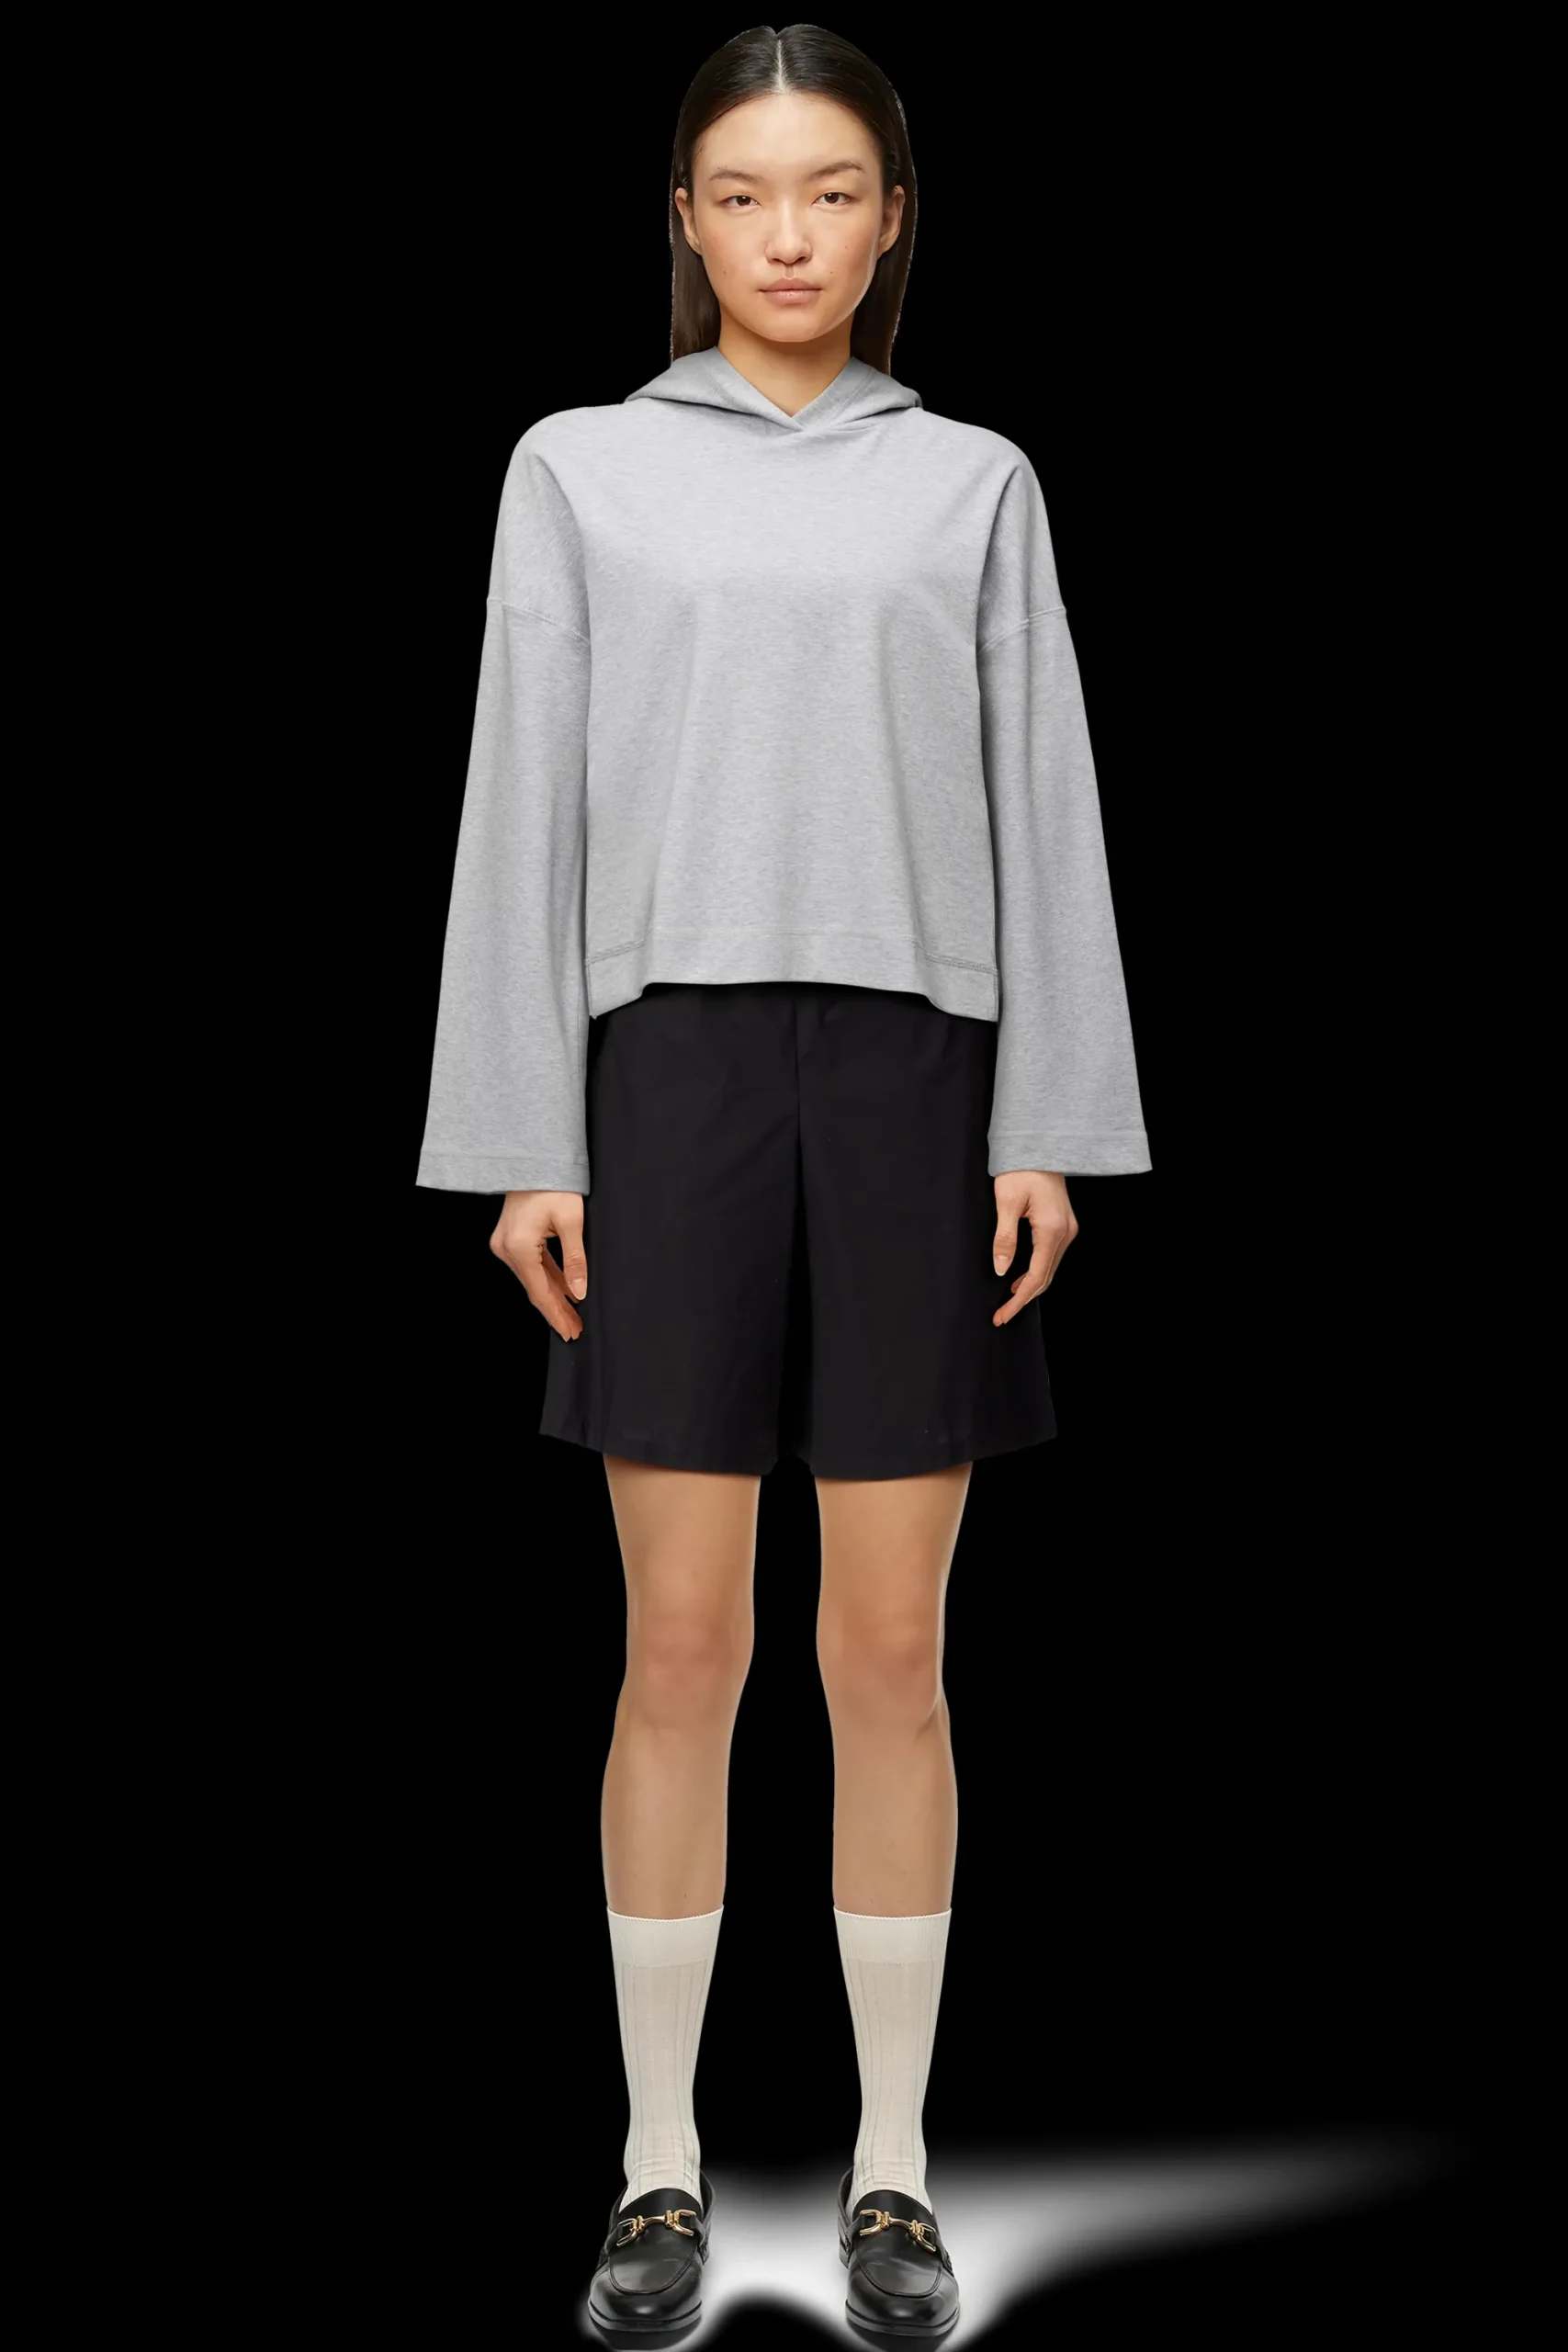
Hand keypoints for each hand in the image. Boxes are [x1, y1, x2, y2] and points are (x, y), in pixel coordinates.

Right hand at [490, 1190, 587, 1338]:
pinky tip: (562, 1291)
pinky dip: (547, 1278)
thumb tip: (579, 1292)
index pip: (540, 1292)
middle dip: (556, 1309)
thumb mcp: (571, 1222)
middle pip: (535, 1288)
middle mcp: (506, 1249)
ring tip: (572, 1315)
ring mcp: (505, 1244)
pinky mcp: (510, 1239)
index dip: (556, 1314)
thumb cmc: (553, 1185)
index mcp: (518, 1248)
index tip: (570, 1331)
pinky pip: (531, 1265)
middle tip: (575, 1329)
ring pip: (533, 1278)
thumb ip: (575, 1260)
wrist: (534, 1159)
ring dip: (553, 1295)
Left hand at [991, 1171, 1077, 1326]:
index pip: (1036, 1276)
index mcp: (1052, 1229)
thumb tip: (1002, 1269)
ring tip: (1008, 1300)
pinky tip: (1021, 1277)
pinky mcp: (1064, 1224)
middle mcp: (1066, 1232)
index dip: (1019, 1300)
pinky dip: (1037, 1270)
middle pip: (1046, 1277)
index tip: (1003, 1315)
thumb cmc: (1020, 1169)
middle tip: (1002, 1314)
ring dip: (1031, 1285)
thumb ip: (1004, 1239)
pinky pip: (1051, 1255)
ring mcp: (1068, 1228)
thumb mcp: (1005, 1203)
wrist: (1038, 1145)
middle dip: (1023, 1298)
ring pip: (1050, 1268)